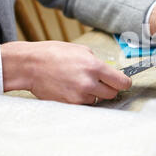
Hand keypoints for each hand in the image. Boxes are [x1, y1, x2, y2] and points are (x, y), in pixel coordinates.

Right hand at [1, 41, 130, 104]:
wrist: (30, 66)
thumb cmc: (54, 54)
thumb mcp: (81, 50)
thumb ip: (97, 62)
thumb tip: (109, 72)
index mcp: (94, 66)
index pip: (121, 82)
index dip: (124, 83)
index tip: (123, 82)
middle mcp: (89, 83)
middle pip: (112, 94)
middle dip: (110, 88)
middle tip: (101, 82)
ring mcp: (79, 95)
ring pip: (98, 100)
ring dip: (95, 94)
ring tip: (80, 82)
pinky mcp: (70, 104)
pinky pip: (85, 104)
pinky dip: (83, 98)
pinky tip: (73, 88)